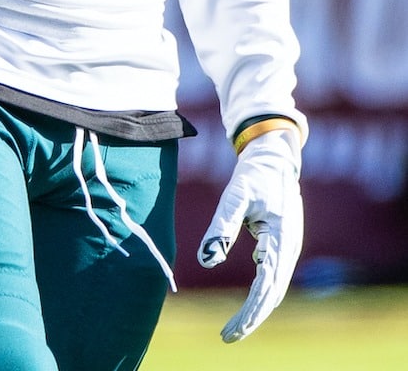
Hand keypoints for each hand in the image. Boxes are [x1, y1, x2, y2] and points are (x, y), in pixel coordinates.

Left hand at [198, 128, 303, 341]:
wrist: (272, 159)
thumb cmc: (253, 176)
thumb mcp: (234, 197)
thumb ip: (221, 227)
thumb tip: (207, 261)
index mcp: (282, 240)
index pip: (267, 285)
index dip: (251, 311)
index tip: (233, 330)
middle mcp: (289, 249)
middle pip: (273, 294)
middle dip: (252, 318)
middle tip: (228, 337)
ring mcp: (287, 248)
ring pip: (274, 288)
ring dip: (256, 309)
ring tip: (234, 328)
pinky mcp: (280, 245)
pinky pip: (272, 276)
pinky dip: (260, 294)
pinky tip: (246, 306)